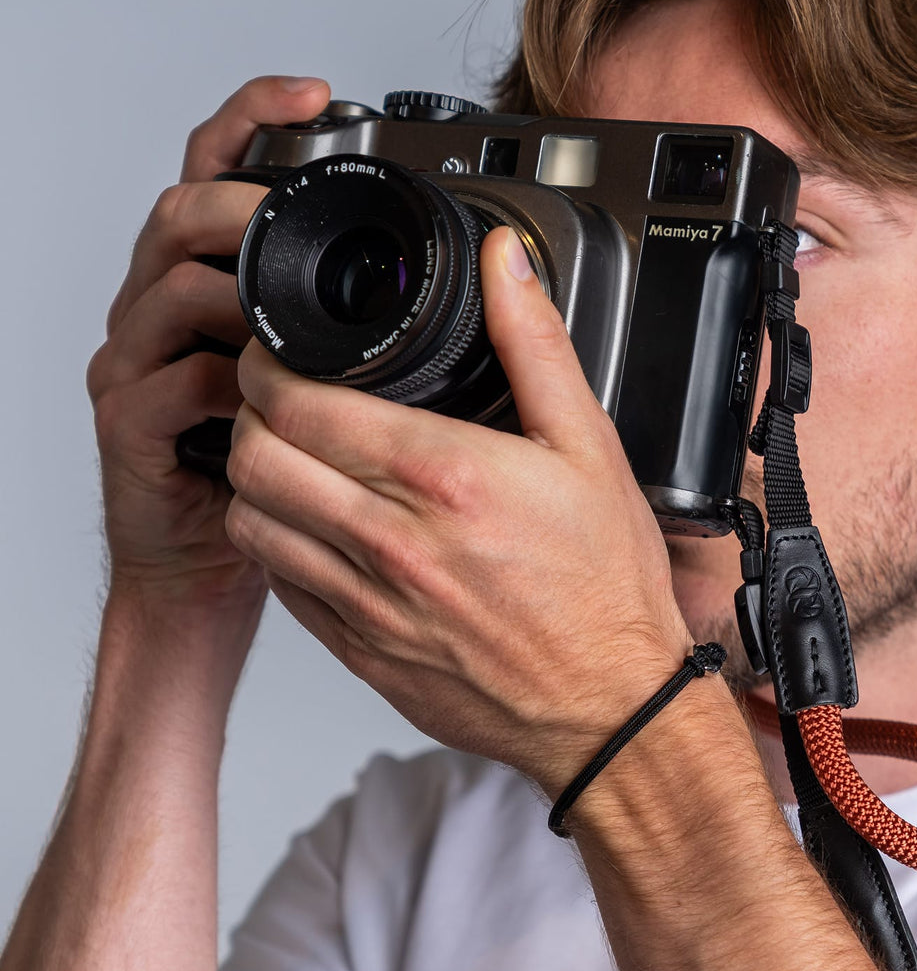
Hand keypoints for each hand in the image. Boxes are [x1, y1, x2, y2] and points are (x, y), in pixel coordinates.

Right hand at [86, 76, 330, 610]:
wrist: (209, 565)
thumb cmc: (283, 468)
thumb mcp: (326, 380)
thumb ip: (353, 321)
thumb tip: (457, 279)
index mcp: (215, 282)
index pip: (220, 177)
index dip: (255, 122)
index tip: (312, 94)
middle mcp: (163, 308)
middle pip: (180, 214)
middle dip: (240, 204)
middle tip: (294, 217)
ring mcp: (137, 360)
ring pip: (168, 287)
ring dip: (235, 289)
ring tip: (293, 309)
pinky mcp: (128, 421)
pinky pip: (164, 381)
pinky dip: (219, 380)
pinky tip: (265, 394)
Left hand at [224, 226, 693, 791]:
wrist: (612, 707)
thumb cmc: (607, 585)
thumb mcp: (590, 447)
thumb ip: (535, 344)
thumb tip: (503, 263)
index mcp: (445, 477)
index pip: (299, 404)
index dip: (269, 364)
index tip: (282, 352)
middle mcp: (393, 542)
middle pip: (253, 454)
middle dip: (251, 409)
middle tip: (279, 396)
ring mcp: (369, 604)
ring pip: (252, 520)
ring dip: (257, 477)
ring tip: (292, 457)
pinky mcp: (361, 652)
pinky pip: (279, 585)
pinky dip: (281, 542)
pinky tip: (320, 525)